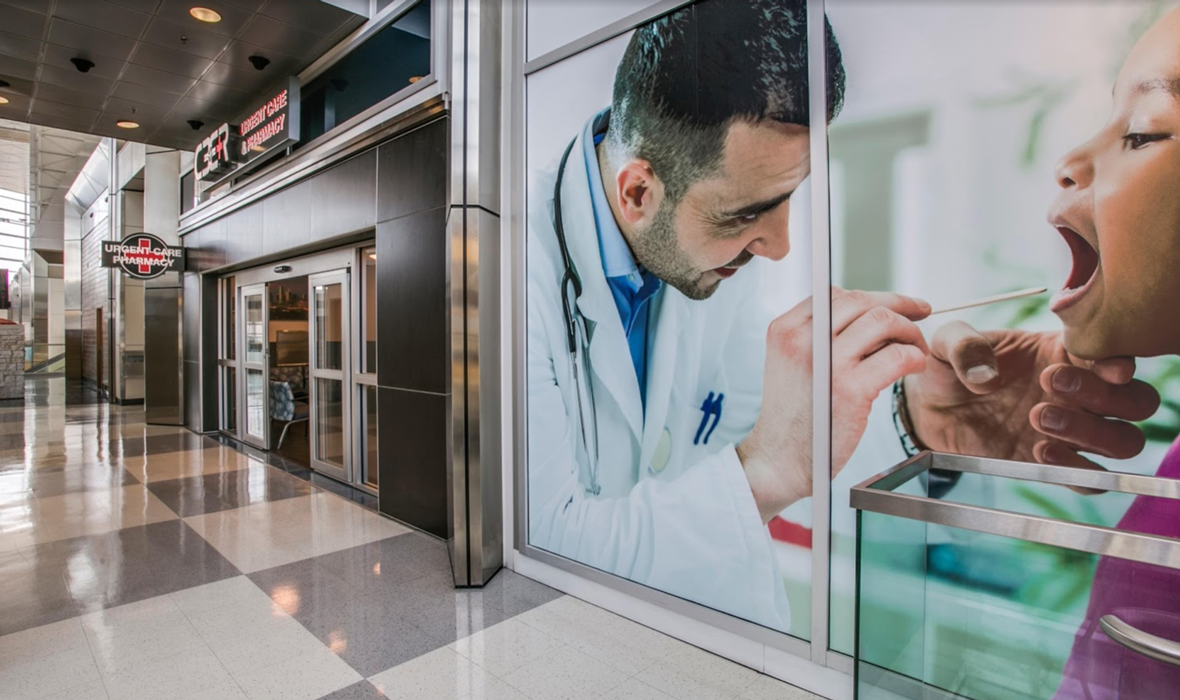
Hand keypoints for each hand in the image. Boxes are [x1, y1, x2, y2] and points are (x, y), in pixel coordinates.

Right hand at [739, 289, 930, 521]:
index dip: (871, 296)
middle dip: (898, 305)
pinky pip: (897, 355)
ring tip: (915, 347)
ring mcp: (827, 363)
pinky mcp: (851, 389)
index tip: (895, 304)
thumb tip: (869, 316)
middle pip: (861, 301)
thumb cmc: (792, 417)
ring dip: (909, 331)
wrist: (778, 460)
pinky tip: (914, 367)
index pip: (834, 294)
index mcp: (785, 330)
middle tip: (920, 315)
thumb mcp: (790, 363)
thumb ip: (819, 338)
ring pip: (883, 321)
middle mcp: (803, 340)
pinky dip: (914, 357)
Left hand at [903, 322, 1159, 471]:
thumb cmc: (949, 367)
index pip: (1118, 356)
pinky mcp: (1054, 464)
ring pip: (1124, 441)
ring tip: (1038, 418)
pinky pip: (1091, 479)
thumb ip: (964, 345)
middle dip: (1106, 396)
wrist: (931, 407)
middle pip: (1138, 401)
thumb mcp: (946, 342)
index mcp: (1066, 352)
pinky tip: (1036, 451)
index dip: (1121, 361)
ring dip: (1092, 432)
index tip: (1105, 367)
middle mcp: (1081, 392)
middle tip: (1050, 384)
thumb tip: (986, 375)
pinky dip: (1076, 470)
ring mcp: (1072, 430)